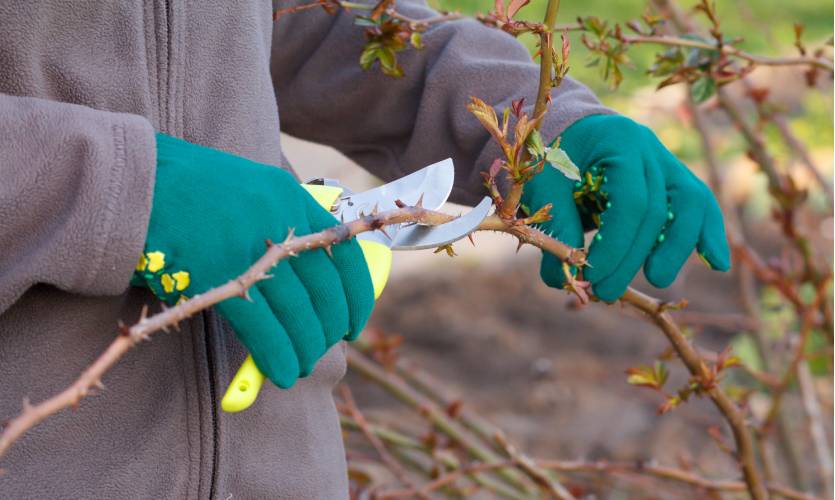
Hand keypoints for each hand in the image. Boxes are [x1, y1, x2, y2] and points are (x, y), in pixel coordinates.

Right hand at [133, 133, 373, 387]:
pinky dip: (276, 356)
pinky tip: (280, 373)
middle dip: (328, 331)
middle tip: (321, 351)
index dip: (357, 298)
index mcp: (292, 197)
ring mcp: (250, 250)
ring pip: (298, 314)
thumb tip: (306, 290)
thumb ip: (281, 229)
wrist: (134, 180)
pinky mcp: (219, 277)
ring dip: (304, 349)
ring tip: (298, 367)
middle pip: (325, 291)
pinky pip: (264, 328)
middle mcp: (280, 221)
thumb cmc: (191, 191)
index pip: (345, 256)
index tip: (354, 324)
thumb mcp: (251, 193)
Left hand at [522, 114, 729, 301]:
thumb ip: (556, 225)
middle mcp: (650, 148)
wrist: (571, 129)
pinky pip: (700, 205)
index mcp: (619, 141)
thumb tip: (561, 278)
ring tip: (658, 280)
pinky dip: (708, 233)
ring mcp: (667, 162)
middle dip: (634, 256)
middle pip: (658, 209)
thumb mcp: (543, 184)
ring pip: (692, 204)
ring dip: (679, 247)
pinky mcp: (674, 178)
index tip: (595, 275)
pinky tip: (716, 263)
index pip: (630, 201)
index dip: (616, 244)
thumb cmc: (553, 156)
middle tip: (608, 292)